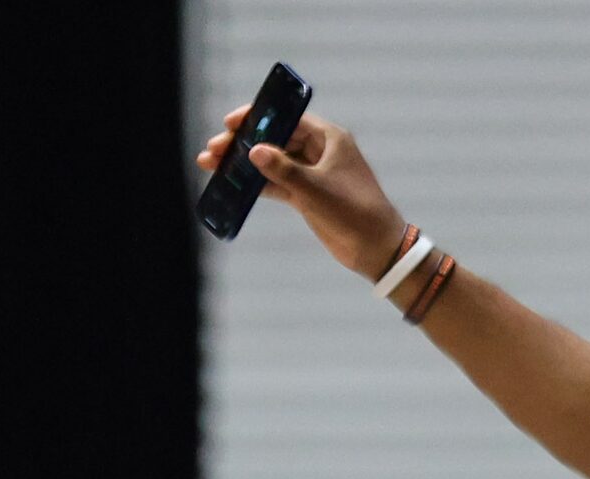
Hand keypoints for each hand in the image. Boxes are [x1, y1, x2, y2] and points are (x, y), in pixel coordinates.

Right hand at [196, 106, 408, 280]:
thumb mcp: (317, 190)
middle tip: (214, 148)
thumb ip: (285, 170)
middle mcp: (320, 151)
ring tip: (211, 164)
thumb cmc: (357, 214)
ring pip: (271, 162)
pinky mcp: (307, 195)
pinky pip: (275, 183)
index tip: (231, 123)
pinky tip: (230, 184)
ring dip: (244, 164)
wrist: (378, 250)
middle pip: (274, 138)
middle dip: (243, 143)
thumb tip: (255, 151)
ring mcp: (312, 173)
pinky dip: (255, 183)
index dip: (257, 118)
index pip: (287, 117)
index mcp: (330, 139)